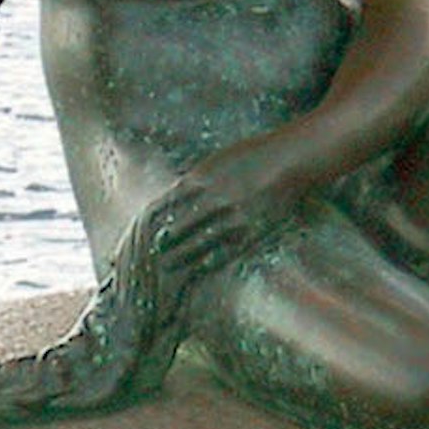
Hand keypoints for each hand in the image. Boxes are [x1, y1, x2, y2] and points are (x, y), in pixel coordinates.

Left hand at [139, 147, 296, 284]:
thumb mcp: (218, 160)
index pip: (164, 207)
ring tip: (166, 271)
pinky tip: (197, 272)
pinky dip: (208, 263)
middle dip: (160, 246)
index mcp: (201, 176)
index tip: (137, 239)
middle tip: (145, 261)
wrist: (292, 158)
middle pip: (177, 227)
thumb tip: (173, 198)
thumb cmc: (254, 156)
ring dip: (180, 258)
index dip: (149, 226)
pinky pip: (226, 250)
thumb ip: (196, 179)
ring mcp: (233, 213)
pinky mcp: (253, 228)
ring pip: (198, 242)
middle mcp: (213, 195)